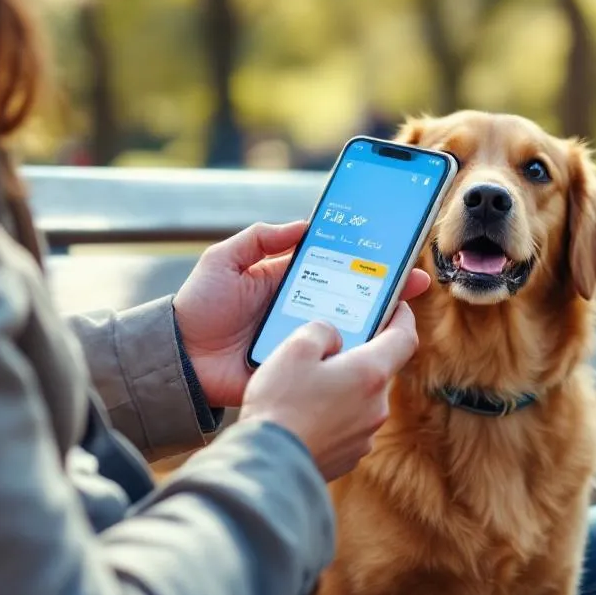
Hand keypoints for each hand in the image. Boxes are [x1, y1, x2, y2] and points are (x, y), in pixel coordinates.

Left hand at [174, 221, 430, 407]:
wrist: (179, 357)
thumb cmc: (199, 305)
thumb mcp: (224, 259)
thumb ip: (262, 237)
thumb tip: (307, 224)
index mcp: (290, 281)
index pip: (338, 266)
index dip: (366, 259)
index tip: (397, 251)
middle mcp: (303, 309)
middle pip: (354, 298)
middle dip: (387, 289)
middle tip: (416, 281)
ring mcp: (304, 341)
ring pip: (349, 331)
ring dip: (377, 323)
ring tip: (402, 311)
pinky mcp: (299, 370)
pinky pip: (331, 364)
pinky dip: (353, 357)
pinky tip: (376, 348)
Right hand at [238, 303, 418, 480]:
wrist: (267, 464)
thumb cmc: (280, 404)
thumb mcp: (295, 347)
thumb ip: (322, 330)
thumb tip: (334, 338)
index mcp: (371, 373)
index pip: (405, 337)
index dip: (402, 317)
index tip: (398, 307)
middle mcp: (376, 406)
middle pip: (377, 370)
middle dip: (357, 357)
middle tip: (328, 350)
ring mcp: (364, 435)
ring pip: (360, 399)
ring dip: (342, 389)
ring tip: (306, 388)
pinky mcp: (349, 456)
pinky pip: (346, 425)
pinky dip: (332, 416)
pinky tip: (303, 416)